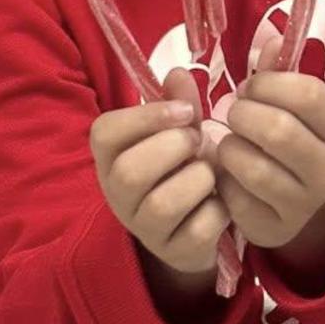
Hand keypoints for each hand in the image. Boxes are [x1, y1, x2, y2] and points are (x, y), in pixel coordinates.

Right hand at [89, 68, 229, 276]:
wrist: (193, 224)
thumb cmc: (180, 166)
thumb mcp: (177, 131)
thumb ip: (178, 102)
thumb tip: (178, 72)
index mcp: (110, 156)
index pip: (105, 133)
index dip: (145, 117)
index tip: (184, 111)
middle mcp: (117, 194)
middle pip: (130, 172)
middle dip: (173, 148)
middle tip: (197, 141)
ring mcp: (143, 228)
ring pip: (162, 203)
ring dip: (198, 179)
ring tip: (208, 172)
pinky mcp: (174, 251)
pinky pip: (197, 230)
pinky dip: (217, 210)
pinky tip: (219, 202)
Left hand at [210, 71, 324, 249]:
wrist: (299, 204)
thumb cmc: (288, 140)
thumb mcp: (290, 106)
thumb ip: (277, 72)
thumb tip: (272, 37)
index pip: (309, 94)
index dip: (269, 84)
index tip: (251, 87)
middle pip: (279, 130)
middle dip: (243, 115)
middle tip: (234, 114)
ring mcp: (303, 202)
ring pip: (254, 168)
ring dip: (229, 148)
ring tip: (228, 142)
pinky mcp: (275, 227)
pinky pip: (237, 200)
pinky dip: (223, 182)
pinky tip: (227, 174)